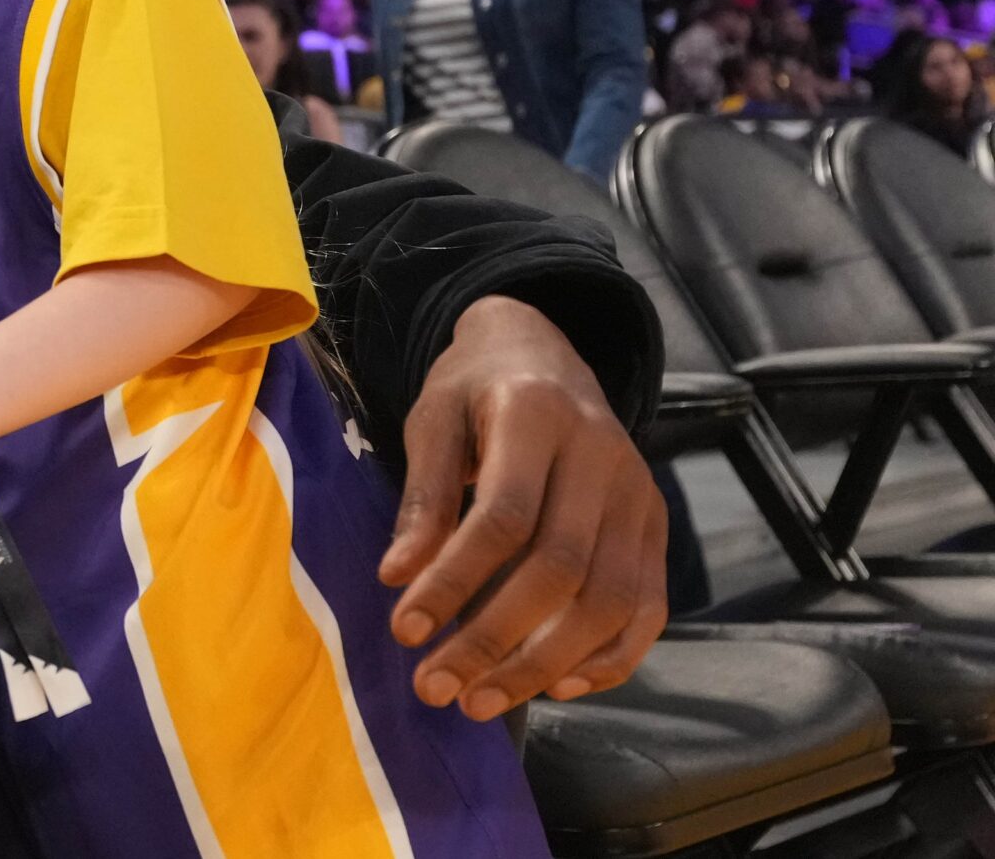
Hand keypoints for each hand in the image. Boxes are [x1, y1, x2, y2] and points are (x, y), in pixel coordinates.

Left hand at [379, 295, 668, 720]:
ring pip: (609, 599)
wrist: (543, 353)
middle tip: (437, 688)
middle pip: (560, 568)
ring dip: (545, 663)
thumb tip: (397, 578)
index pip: (503, 516)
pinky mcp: (656, 525)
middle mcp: (602, 454)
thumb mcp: (432, 419)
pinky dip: (609, 657)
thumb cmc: (475, 390)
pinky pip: (648, 607)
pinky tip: (555, 685)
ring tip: (482, 700)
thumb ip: (423, 496)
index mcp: (537, 415)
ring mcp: (638, 493)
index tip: (406, 630)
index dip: (454, 581)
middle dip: (495, 640)